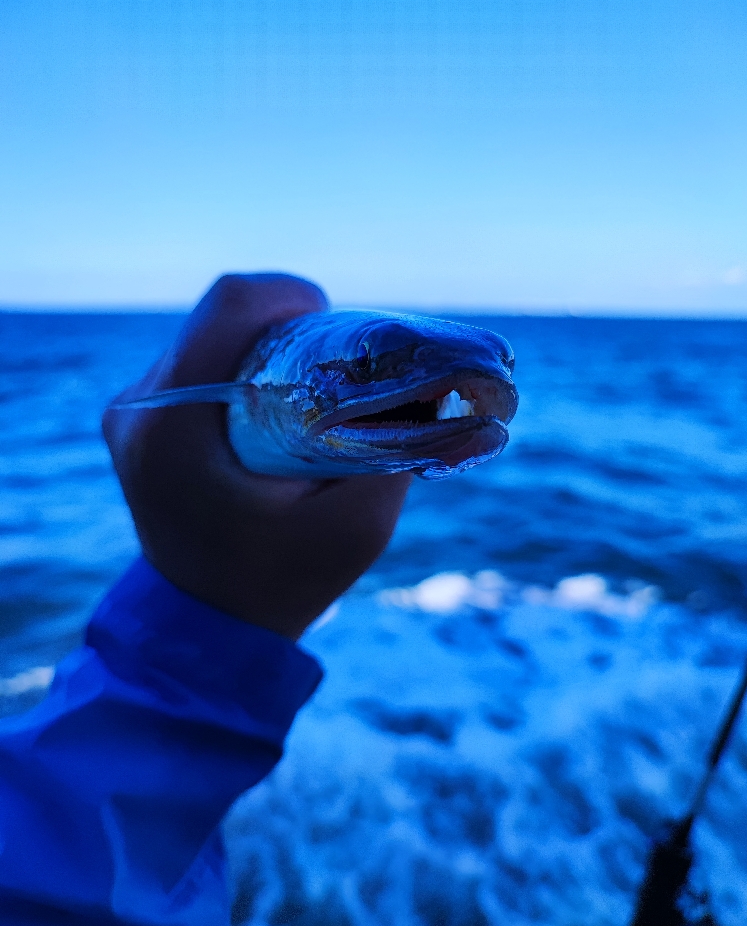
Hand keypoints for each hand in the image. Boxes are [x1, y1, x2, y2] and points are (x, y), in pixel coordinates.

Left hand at [102, 273, 411, 639]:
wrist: (209, 630)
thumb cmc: (281, 584)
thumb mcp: (357, 528)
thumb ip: (401, 453)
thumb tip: (435, 391)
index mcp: (173, 427)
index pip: (231, 304)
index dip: (295, 295)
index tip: (341, 331)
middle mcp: (139, 409)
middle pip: (222, 317)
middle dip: (290, 326)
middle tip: (337, 369)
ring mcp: (132, 416)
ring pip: (209, 337)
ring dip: (266, 348)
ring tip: (310, 394)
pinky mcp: (141, 425)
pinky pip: (198, 366)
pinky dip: (245, 370)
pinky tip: (277, 410)